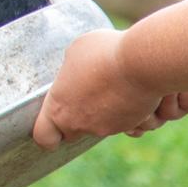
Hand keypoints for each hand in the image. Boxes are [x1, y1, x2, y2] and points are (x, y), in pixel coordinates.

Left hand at [32, 27, 187, 149]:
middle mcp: (80, 124)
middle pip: (74, 132)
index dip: (49, 131)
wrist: (142, 63)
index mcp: (59, 107)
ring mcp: (106, 128)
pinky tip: (138, 91)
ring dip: (112, 110)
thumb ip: (72, 68)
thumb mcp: (78, 50)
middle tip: (92, 94)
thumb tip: (75, 71)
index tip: (54, 126)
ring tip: (120, 83)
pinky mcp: (132, 126)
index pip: (45, 136)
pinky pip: (131, 122)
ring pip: (107, 125)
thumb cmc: (105, 52)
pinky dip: (136, 111)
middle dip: (83, 117)